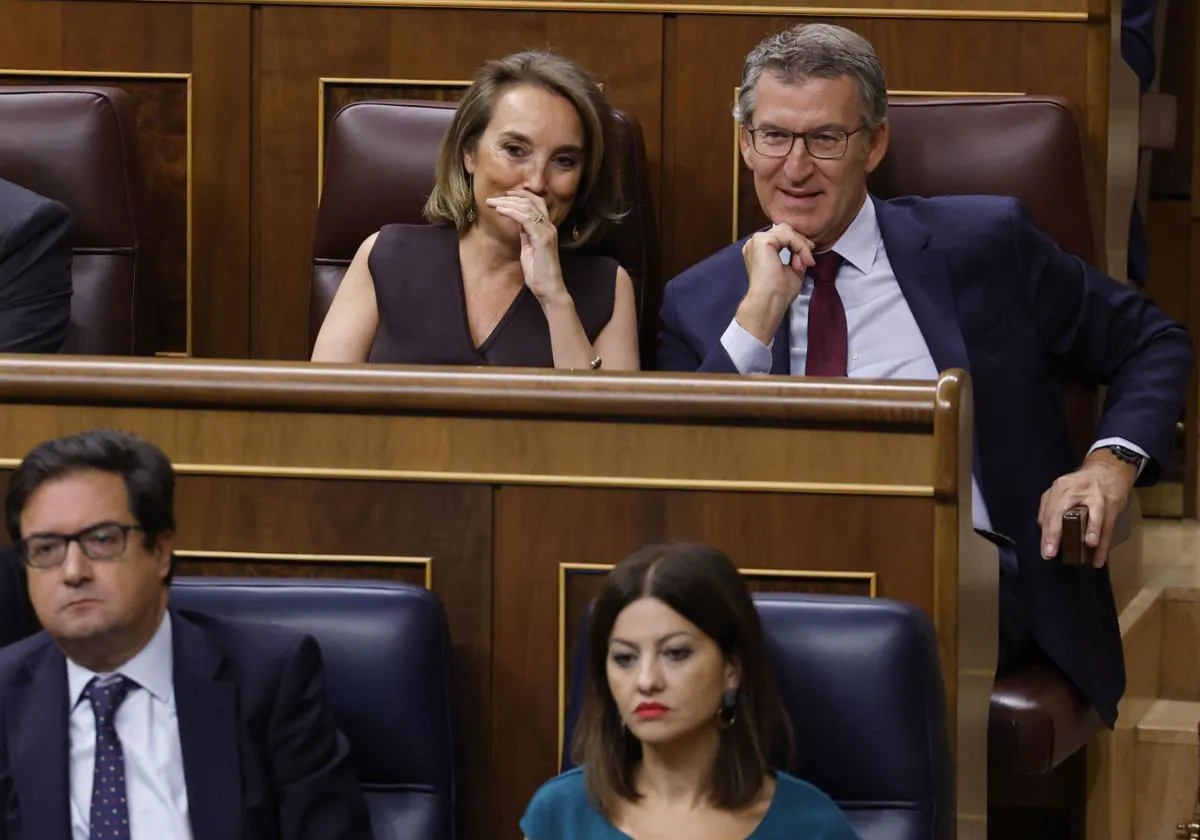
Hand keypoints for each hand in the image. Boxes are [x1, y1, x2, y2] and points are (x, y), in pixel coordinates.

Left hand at [485, 189, 569, 305]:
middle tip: (493, 198)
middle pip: (531, 201)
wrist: (548, 288)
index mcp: (547, 228)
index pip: (536, 203)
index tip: (504, 195)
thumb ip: (525, 234)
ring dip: (508, 203)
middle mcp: (549, 227)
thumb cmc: (538, 273)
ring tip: (493, 203)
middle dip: (511, 197)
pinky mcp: (542, 238)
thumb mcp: (529, 249)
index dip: (521, 196)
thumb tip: (518, 222)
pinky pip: (526, 219)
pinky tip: (501, 211)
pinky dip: (512, 212)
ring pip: (527, 207)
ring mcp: (547, 231)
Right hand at [735, 224, 815, 343]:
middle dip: (800, 242)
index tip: (808, 258)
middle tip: (809, 258)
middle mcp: (755, 243)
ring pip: (787, 230)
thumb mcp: (792, 270)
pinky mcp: (762, 241)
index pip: (782, 236)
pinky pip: (788, 235)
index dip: (798, 243)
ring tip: (806, 261)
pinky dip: (799, 246)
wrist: (769, 302)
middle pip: (784, 229)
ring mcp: (757, 240)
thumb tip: (805, 249)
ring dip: (801, 244)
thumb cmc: (778, 293)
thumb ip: (796, 257)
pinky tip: (802, 261)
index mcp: (759, 250)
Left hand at [1037, 449, 1137, 567]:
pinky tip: (1099, 558)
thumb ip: (1051, 504)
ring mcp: (1096, 496)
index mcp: (1061, 487)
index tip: (1044, 550)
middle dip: (1055, 533)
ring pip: (1094, 515)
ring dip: (1091, 530)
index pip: (1049, 511)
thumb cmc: (1082, 483)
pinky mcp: (1112, 504)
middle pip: (1062, 512)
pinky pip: (1108, 526)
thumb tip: (1042, 527)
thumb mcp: (1063, 487)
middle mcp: (1076, 490)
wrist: (1109, 468)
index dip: (1045, 532)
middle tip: (1050, 553)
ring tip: (1088, 546)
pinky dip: (1104, 543)